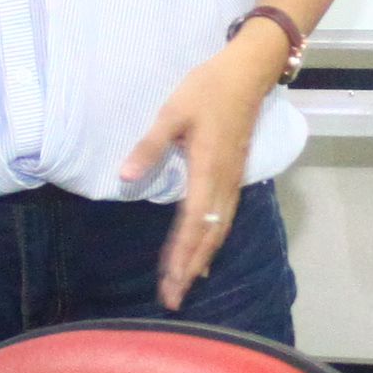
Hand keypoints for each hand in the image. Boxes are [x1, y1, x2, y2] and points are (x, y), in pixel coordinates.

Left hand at [115, 38, 284, 307]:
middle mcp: (223, 183)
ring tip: (186, 285)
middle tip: (173, 299)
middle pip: (208, 235)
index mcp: (206, 169)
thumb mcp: (172, 112)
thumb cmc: (207, 89)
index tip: (169, 281)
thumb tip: (124, 179)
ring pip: (219, 231)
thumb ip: (149, 147)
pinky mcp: (234, 177)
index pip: (193, 222)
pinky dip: (213, 242)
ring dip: (201, 259)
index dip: (181, 254)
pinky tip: (205, 254)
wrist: (248, 73)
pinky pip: (225, 219)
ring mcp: (232, 181)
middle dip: (189, 268)